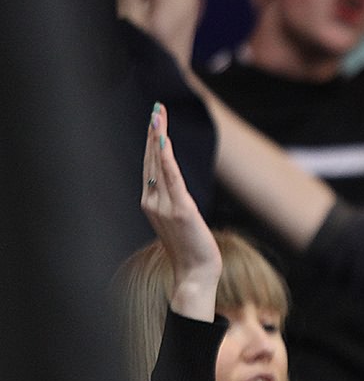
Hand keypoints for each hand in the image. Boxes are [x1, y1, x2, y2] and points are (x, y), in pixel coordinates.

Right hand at [142, 102, 221, 319]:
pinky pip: (172, 179)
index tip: (155, 118)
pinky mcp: (180, 210)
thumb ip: (172, 199)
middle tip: (157, 107)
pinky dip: (166, 158)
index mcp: (150, 203)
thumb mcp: (178, 219)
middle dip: (153, 132)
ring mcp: (163, 206)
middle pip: (151, 160)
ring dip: (158, 137)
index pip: (150, 165)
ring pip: (158, 164)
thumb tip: (172, 183)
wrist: (195, 273)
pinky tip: (164, 140)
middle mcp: (152, 202)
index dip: (152, 141)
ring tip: (158, 115)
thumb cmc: (190, 248)